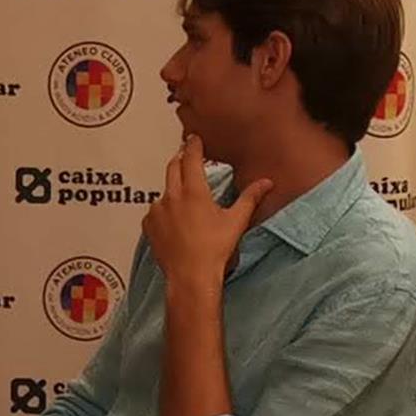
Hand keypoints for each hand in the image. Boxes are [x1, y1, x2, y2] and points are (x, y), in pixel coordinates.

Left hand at [141, 132, 276, 290]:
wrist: (190, 277)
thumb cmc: (215, 249)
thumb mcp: (236, 221)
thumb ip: (250, 198)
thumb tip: (267, 182)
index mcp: (194, 191)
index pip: (190, 158)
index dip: (193, 145)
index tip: (194, 138)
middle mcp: (172, 196)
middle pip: (173, 167)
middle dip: (180, 159)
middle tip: (187, 156)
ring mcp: (157, 211)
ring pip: (164, 190)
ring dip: (173, 188)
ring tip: (185, 199)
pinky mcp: (149, 226)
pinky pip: (155, 210)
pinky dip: (164, 210)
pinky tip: (174, 221)